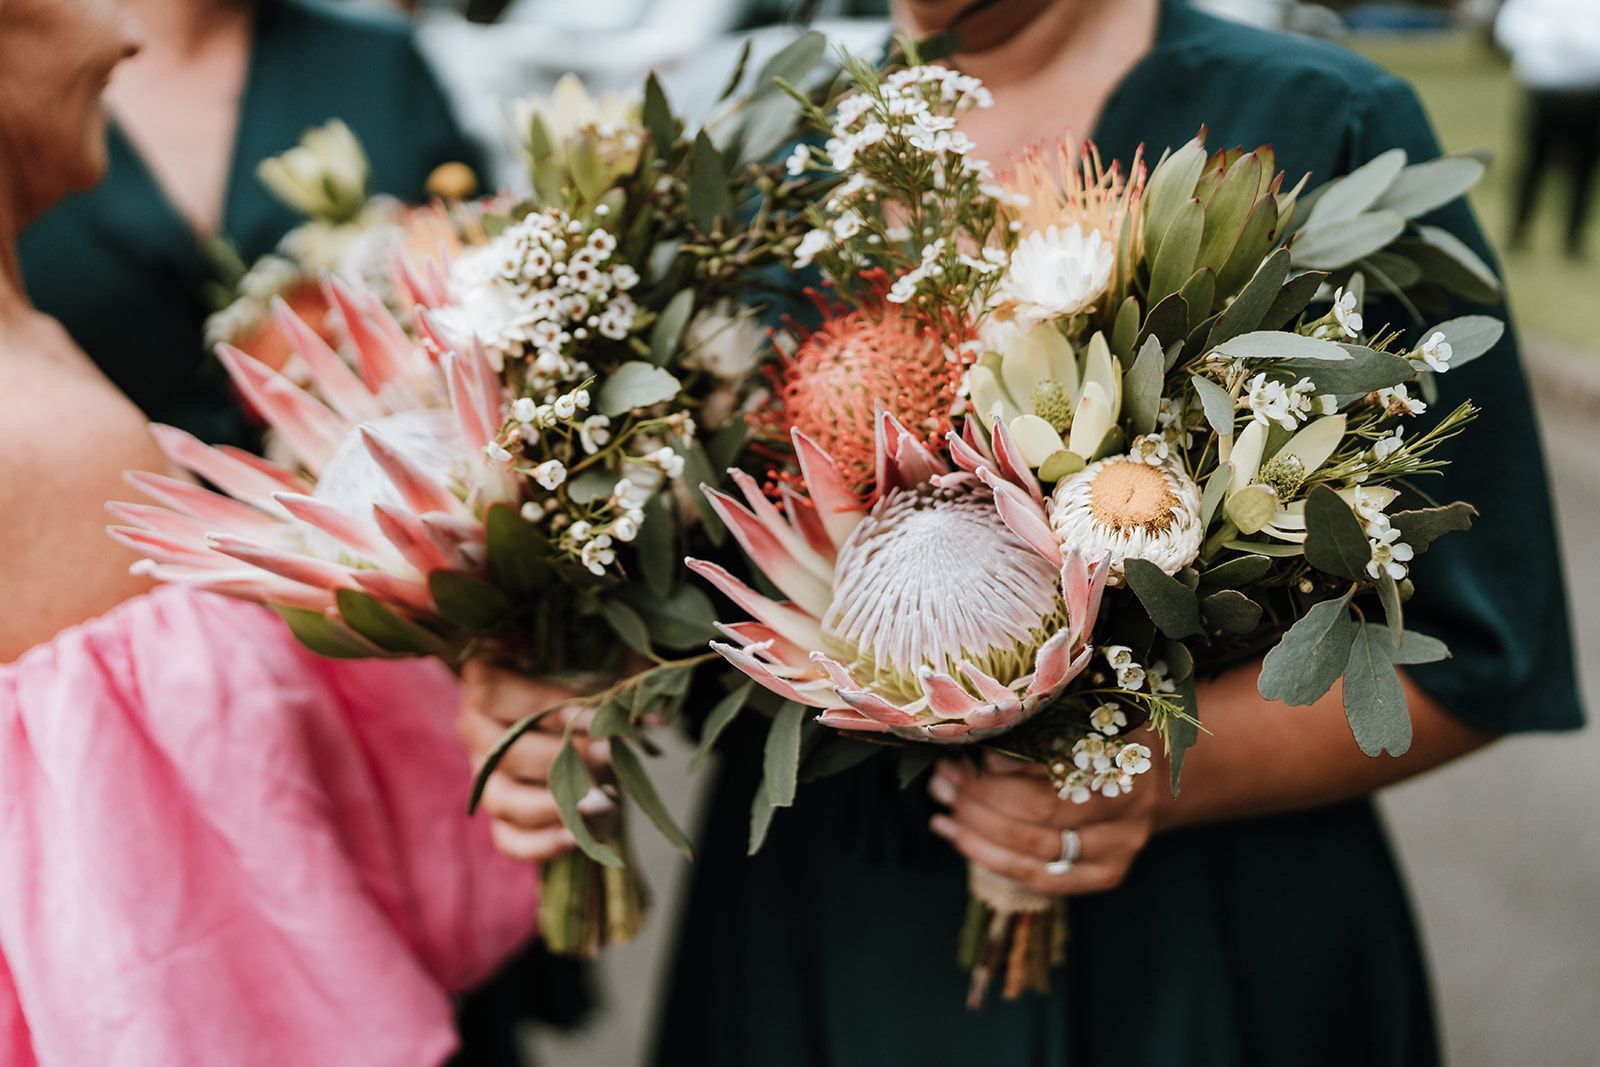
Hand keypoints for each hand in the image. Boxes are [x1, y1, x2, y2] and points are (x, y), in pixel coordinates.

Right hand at [456, 659, 615, 863]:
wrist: (575, 719)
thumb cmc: (582, 681)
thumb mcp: (601, 666)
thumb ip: (622, 680)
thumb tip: (654, 716)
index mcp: (486, 682)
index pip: (494, 694)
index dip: (541, 705)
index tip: (594, 713)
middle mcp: (477, 731)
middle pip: (504, 753)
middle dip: (561, 759)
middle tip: (607, 756)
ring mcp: (487, 777)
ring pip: (503, 801)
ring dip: (554, 806)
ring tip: (604, 802)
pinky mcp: (503, 815)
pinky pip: (510, 840)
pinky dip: (542, 844)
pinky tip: (580, 837)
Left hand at [927, 747, 1168, 895]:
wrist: (1152, 781)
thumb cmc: (1103, 740)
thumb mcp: (1081, 720)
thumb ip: (1039, 729)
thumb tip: (976, 741)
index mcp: (1123, 759)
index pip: (1050, 776)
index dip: (1002, 771)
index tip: (965, 755)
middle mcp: (1128, 809)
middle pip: (1039, 816)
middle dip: (979, 798)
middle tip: (943, 780)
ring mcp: (1119, 848)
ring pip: (1034, 851)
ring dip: (976, 830)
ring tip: (941, 810)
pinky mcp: (1106, 875)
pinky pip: (1040, 877)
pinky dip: (991, 858)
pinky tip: (957, 836)